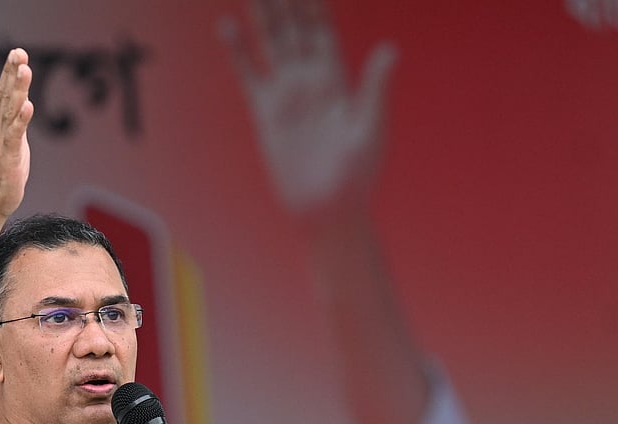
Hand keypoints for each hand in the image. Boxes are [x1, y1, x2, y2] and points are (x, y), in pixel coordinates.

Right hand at [0, 48, 33, 217]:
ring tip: (24, 70)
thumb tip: (23, 102)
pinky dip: (21, 120)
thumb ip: (17, 121)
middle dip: (12, 73)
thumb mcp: (15, 141)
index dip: (10, 72)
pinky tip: (28, 106)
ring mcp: (3, 142)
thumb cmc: (6, 173)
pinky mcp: (9, 157)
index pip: (5, 93)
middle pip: (6, 96)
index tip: (16, 52)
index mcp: (2, 125)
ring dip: (18, 90)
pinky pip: (15, 136)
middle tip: (18, 52)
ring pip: (11, 111)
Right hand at [221, 0, 395, 216]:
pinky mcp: (266, 114)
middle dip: (284, 0)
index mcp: (339, 79)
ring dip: (261, 15)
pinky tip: (228, 27)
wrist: (327, 209)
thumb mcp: (372, 128)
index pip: (323, 28)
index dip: (313, 3)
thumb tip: (389, 49)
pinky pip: (249, 75)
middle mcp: (311, 80)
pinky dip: (238, 52)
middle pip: (294, 27)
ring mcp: (287, 95)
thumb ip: (375, 88)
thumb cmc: (357, 175)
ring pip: (270, 43)